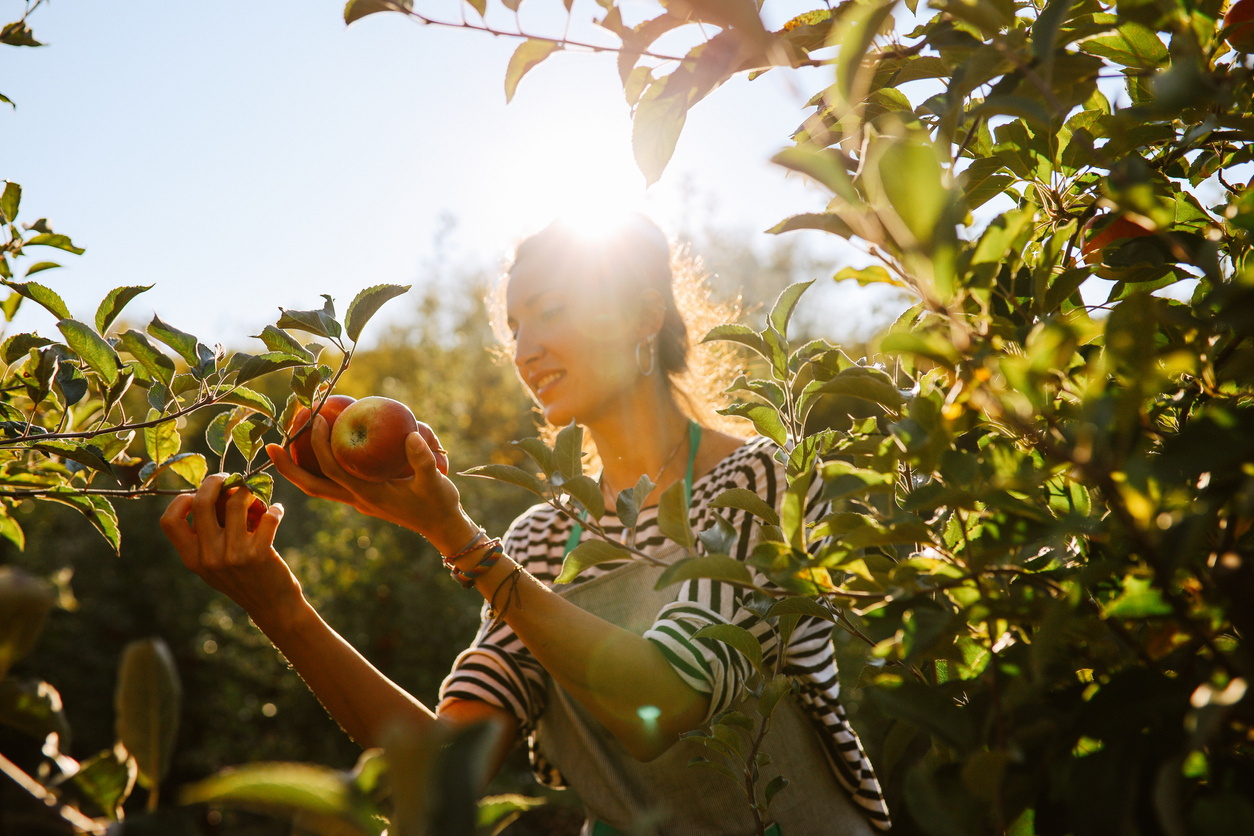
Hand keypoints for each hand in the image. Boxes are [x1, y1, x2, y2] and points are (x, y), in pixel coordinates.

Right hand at [160, 474, 302, 627]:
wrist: (273, 607)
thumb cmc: (244, 579)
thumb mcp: (214, 564)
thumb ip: (206, 536)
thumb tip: (213, 491)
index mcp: (192, 559)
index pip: (168, 521)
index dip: (181, 500)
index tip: (198, 494)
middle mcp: (209, 557)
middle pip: (201, 502)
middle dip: (215, 481)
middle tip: (229, 478)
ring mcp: (234, 555)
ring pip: (236, 502)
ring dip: (249, 492)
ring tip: (257, 496)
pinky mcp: (259, 553)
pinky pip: (268, 516)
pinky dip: (275, 509)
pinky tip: (276, 511)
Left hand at [266, 415, 475, 552]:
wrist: (442, 527)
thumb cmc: (439, 504)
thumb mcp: (436, 482)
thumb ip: (424, 460)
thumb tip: (411, 435)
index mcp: (369, 495)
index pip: (334, 469)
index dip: (320, 445)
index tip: (315, 419)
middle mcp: (357, 499)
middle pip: (312, 486)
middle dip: (288, 468)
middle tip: (270, 445)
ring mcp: (357, 499)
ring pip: (318, 486)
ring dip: (297, 469)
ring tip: (284, 446)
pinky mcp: (363, 496)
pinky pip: (332, 482)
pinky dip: (318, 467)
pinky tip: (319, 448)